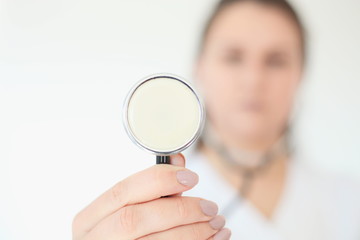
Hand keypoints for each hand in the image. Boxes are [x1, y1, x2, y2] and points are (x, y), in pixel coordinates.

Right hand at [72, 153, 230, 239]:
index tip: (191, 176)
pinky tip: (212, 239)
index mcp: (90, 218)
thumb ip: (154, 189)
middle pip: (135, 219)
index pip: (122, 190)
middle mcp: (94, 238)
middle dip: (179, 210)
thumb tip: (179, 162)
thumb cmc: (122, 235)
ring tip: (217, 223)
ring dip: (192, 232)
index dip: (159, 181)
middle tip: (210, 207)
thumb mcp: (130, 210)